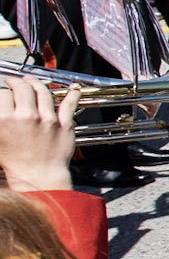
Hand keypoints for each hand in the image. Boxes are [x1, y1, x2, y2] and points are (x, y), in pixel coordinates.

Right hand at [0, 77, 77, 191]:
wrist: (38, 176)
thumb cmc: (15, 162)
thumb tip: (2, 109)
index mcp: (5, 120)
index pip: (3, 94)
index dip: (3, 91)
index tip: (4, 92)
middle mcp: (27, 117)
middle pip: (22, 88)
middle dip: (17, 81)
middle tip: (15, 82)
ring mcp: (48, 119)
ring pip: (43, 91)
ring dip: (36, 82)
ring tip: (31, 81)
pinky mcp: (64, 124)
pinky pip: (69, 103)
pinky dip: (72, 93)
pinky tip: (72, 87)